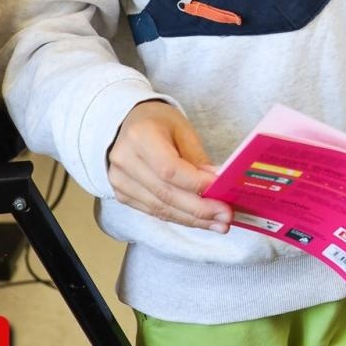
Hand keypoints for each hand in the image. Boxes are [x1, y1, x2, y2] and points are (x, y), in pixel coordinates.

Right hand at [107, 100, 232, 232]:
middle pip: (165, 194)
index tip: (221, 193)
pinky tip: (199, 221)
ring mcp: (120, 181)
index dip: (196, 184)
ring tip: (218, 223)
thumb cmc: (159, 122)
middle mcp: (125, 161)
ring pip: (161, 208)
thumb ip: (197, 158)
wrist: (129, 123)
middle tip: (226, 217)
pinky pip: (155, 211)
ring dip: (193, 219)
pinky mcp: (122, 195)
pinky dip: (180, 217)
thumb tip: (216, 184)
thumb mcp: (183, 130)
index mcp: (140, 136)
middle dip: (200, 209)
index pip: (170, 169)